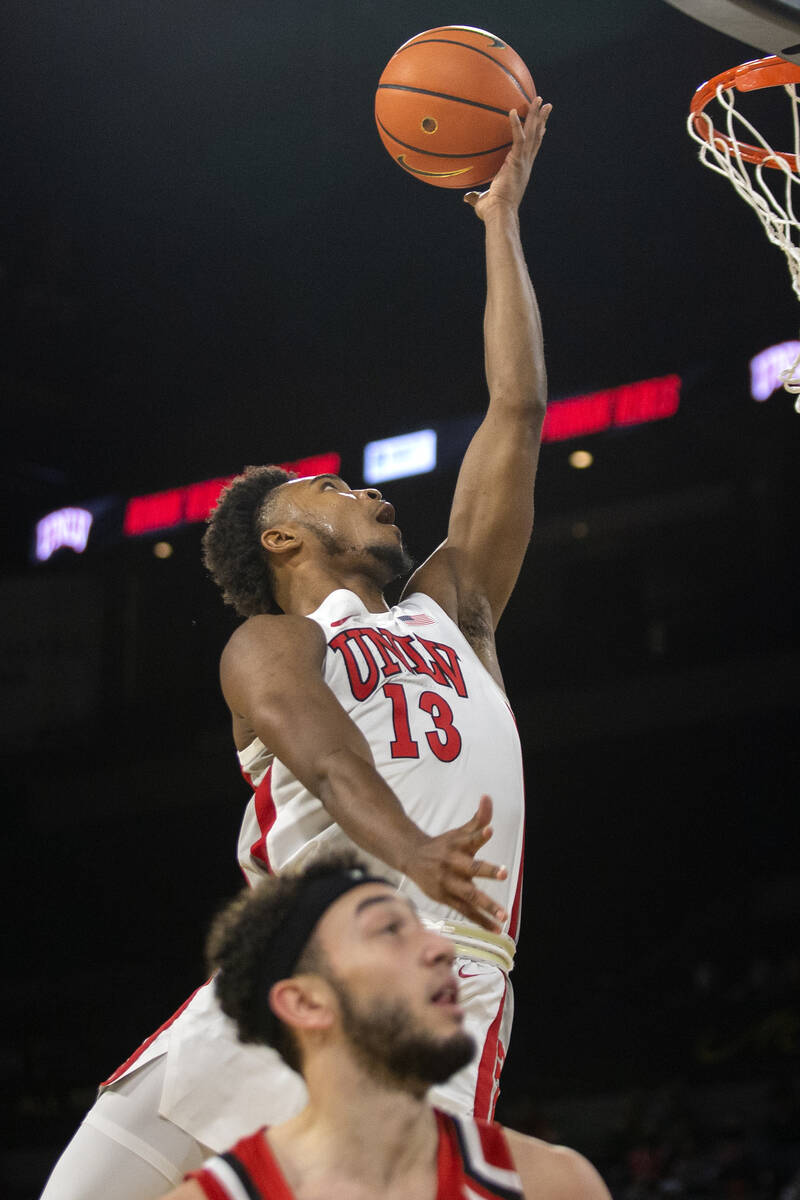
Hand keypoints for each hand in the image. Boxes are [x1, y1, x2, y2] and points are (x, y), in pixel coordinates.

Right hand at [402, 795, 507, 931]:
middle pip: (472, 867)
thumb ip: (478, 818)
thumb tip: (488, 797)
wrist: (412, 857)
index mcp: (458, 844)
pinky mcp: (446, 898)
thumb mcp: (460, 831)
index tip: (490, 829)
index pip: (471, 837)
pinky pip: (465, 911)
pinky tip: (496, 928)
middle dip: (488, 870)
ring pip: (469, 895)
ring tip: (503, 915)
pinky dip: (480, 920)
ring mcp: (449, 882)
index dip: (481, 833)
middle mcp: (453, 863)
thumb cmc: (444, 845)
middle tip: (504, 872)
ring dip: (487, 905)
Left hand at [464, 97, 551, 219]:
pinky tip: (513, 110)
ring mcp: (523, 162)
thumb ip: (476, 197)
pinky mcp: (517, 162)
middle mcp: (526, 164)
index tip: (543, 125)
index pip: (532, 149)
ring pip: (533, 134)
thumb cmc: (492, 212)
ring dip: (536, 115)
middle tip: (546, 104)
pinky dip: (516, 125)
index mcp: (521, 170)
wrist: (499, 214)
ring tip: (540, 99)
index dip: (538, 136)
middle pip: (537, 137)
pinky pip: (518, 139)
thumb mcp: (483, 202)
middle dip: (541, 119)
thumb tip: (467, 198)